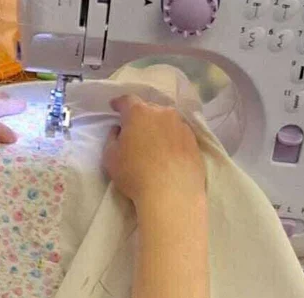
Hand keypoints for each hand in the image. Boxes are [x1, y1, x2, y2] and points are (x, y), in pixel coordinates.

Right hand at [102, 95, 205, 212]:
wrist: (171, 192)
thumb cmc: (135, 173)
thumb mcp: (110, 158)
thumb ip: (112, 139)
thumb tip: (119, 130)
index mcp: (139, 113)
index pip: (127, 100)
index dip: (119, 103)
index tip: (114, 106)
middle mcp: (162, 112)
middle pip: (148, 109)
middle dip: (139, 116)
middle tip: (133, 129)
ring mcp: (181, 125)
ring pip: (166, 120)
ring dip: (157, 127)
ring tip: (153, 141)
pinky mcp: (193, 140)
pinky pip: (178, 133)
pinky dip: (171, 138)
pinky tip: (167, 152)